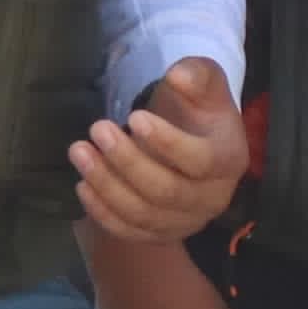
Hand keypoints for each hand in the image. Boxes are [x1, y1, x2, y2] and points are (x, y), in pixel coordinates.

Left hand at [70, 57, 249, 241]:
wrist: (192, 143)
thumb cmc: (197, 112)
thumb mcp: (205, 85)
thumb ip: (198, 75)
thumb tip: (179, 75)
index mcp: (228, 161)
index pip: (200, 161)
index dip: (167, 142)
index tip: (134, 117)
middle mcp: (212, 199)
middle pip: (166, 191)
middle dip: (127, 162)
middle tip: (97, 129)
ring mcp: (184, 221)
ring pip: (143, 213)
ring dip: (106, 185)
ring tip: (79, 152)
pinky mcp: (159, 234)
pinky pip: (128, 231)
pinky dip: (102, 211)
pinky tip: (83, 184)